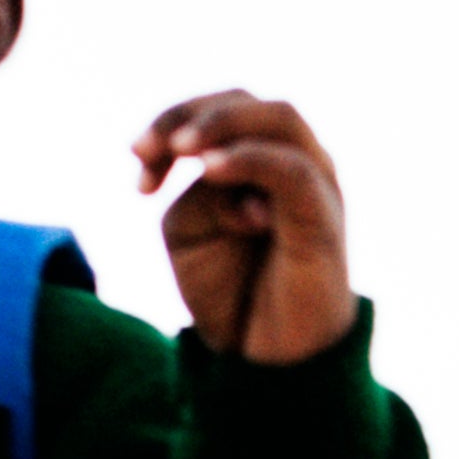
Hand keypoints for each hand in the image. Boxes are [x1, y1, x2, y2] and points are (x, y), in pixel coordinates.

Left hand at [134, 91, 357, 363]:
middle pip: (247, 101)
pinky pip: (293, 170)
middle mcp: (296, 162)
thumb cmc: (231, 290)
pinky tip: (208, 171)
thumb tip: (219, 165)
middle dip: (187, 115)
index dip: (172, 119)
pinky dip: (248, 160)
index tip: (135, 160)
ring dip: (221, 125)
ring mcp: (316, 186)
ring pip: (279, 119)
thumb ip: (197, 186)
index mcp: (261, 159)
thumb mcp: (189, 227)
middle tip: (144, 150)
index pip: (221, 108)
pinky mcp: (323, 219)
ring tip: (180, 149)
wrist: (264, 357)